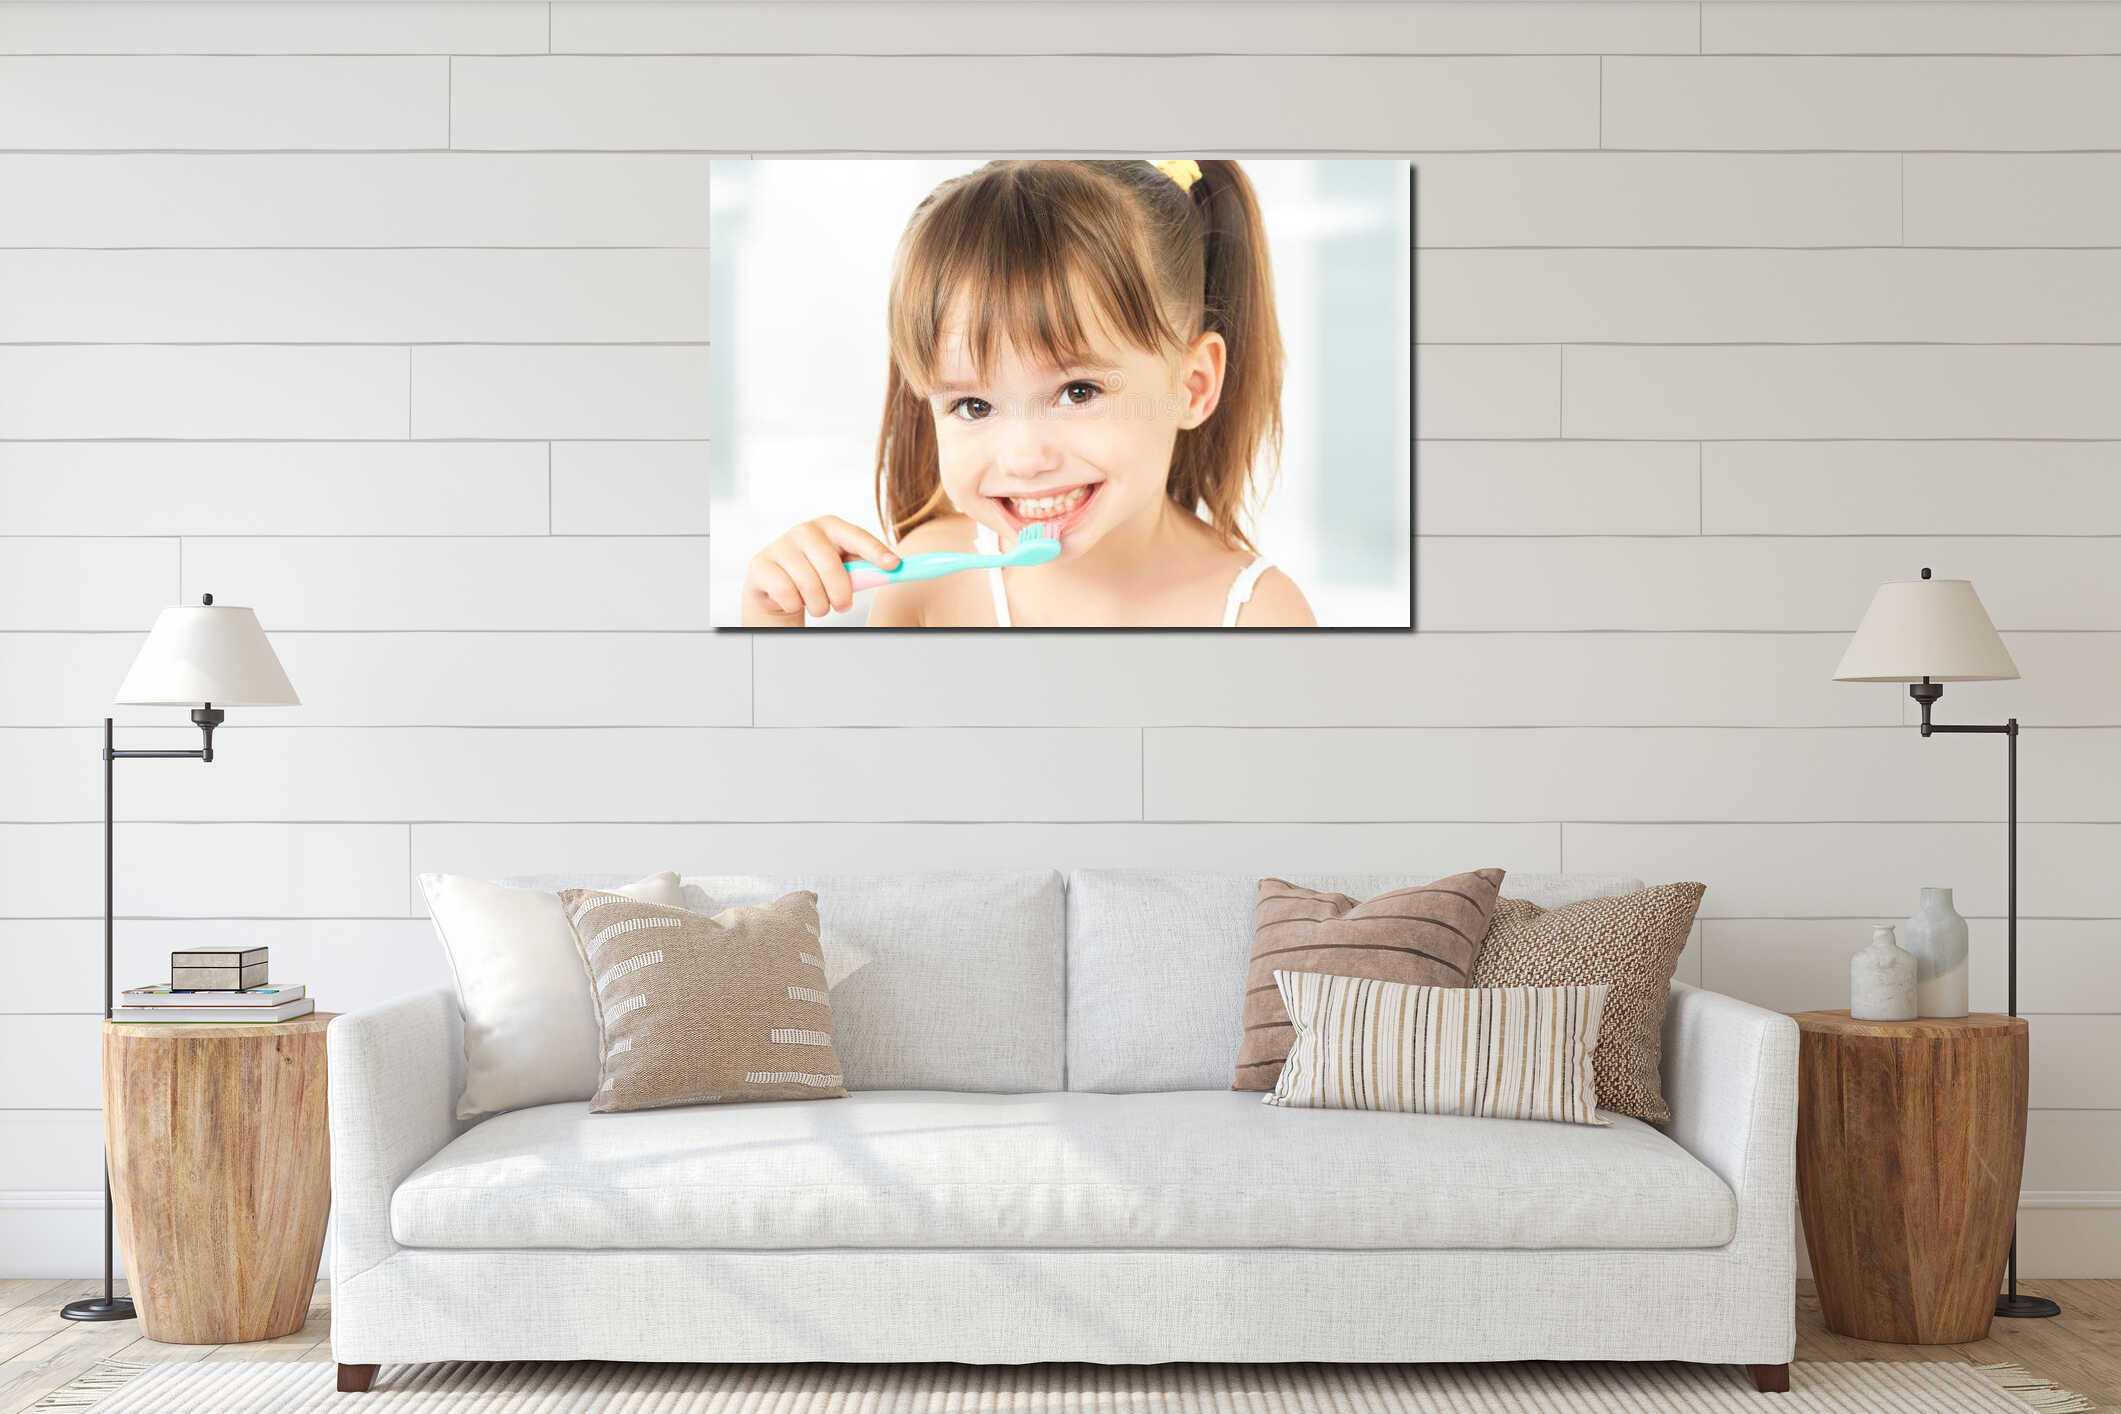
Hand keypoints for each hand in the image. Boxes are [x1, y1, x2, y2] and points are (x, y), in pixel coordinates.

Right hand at [740, 516, 900, 626]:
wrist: (776, 588)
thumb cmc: (817, 575)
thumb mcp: (843, 568)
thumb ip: (866, 567)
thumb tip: (897, 568)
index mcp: (830, 526)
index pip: (856, 536)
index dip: (875, 551)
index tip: (894, 566)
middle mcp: (805, 530)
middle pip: (831, 567)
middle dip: (841, 594)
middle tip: (842, 606)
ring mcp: (780, 545)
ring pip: (809, 585)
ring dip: (818, 605)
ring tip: (818, 605)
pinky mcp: (761, 564)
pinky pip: (787, 593)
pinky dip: (795, 605)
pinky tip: (794, 600)